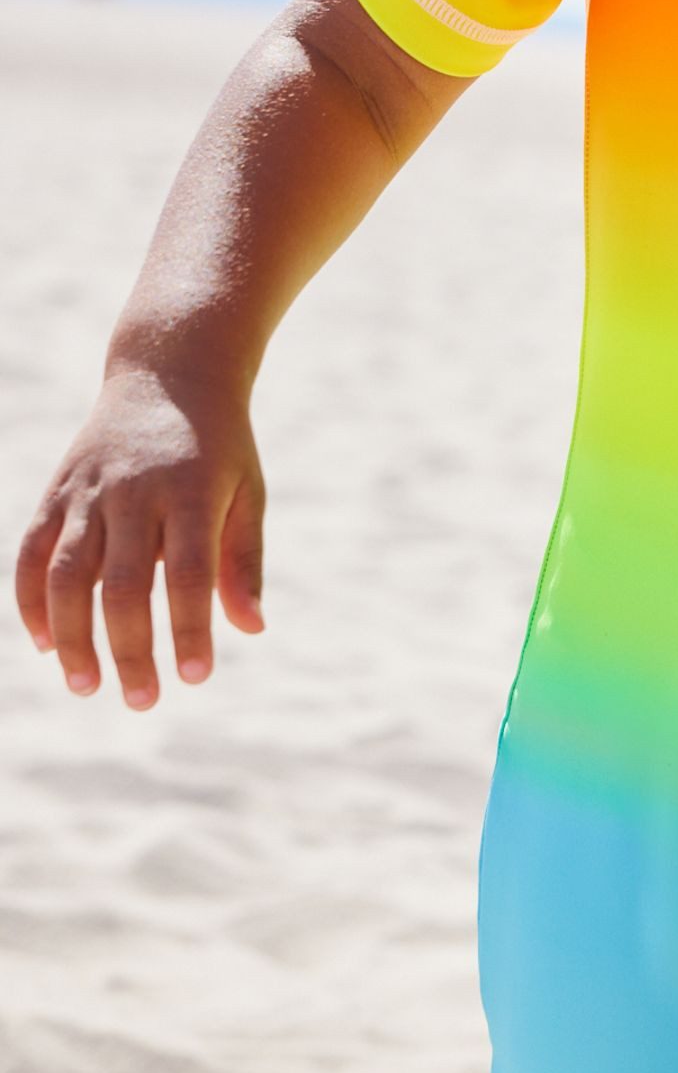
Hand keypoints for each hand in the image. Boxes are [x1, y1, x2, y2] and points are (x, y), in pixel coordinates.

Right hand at [14, 361, 265, 708]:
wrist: (169, 371)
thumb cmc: (219, 446)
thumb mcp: (247, 491)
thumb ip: (243, 559)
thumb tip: (250, 629)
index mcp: (190, 492)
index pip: (188, 574)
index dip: (189, 630)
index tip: (195, 678)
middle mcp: (134, 491)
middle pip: (124, 584)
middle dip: (129, 649)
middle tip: (142, 700)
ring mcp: (89, 490)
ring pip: (68, 574)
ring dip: (72, 637)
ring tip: (84, 686)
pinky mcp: (58, 489)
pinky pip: (33, 551)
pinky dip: (31, 601)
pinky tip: (45, 645)